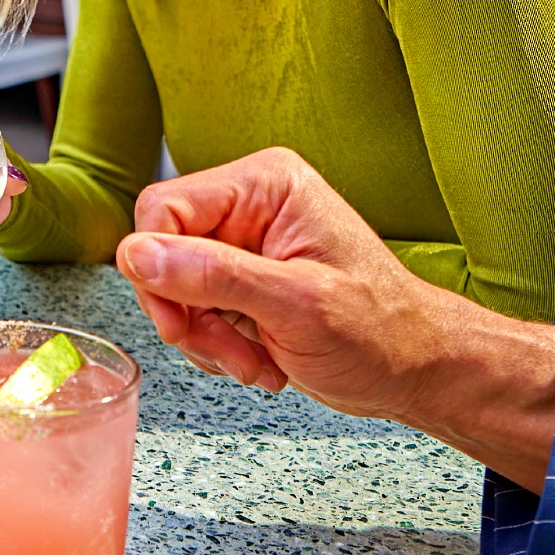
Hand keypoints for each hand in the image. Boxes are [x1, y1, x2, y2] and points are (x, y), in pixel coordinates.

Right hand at [114, 147, 443, 417]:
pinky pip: (191, 309)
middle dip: (187, 314)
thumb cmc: (381, 331)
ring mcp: (242, 242)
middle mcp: (248, 204)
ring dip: (204, 338)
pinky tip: (256, 358)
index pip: (162, 210)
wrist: (416, 369)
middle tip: (226, 351)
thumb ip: (214, 275)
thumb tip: (138, 255)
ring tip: (253, 361)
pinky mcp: (239, 278)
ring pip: (172, 287)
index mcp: (264, 185)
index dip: (157, 271)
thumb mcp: (296, 304)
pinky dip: (214, 345)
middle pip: (161, 252)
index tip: (179, 322)